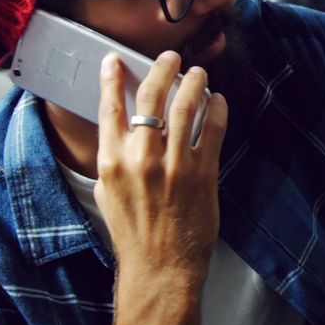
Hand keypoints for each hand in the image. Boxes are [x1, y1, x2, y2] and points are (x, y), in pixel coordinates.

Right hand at [96, 50, 227, 324]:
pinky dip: (217, 109)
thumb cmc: (133, 233)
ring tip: (198, 73)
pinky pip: (213, 128)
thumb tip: (118, 129)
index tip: (117, 59)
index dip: (113, 77)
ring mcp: (174, 163)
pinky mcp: (203, 172)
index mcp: (111, 161)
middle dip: (162, 69)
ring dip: (194, 83)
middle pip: (151, 96)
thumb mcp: (107, 193)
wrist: (160, 266)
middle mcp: (140, 158)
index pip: (110, 106)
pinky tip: (218, 101)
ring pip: (186, 106)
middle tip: (171, 58)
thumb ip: (112, 158)